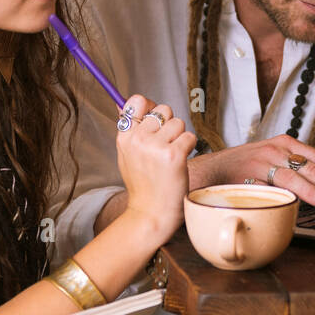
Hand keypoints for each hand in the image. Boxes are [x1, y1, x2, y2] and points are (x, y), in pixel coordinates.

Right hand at [114, 95, 193, 240]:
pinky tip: (180, 162)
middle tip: (166, 146)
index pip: (137, 100)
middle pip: (164, 109)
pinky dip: (189, 148)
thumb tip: (124, 103)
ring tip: (171, 157)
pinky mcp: (173, 155)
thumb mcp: (127, 155)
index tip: (156, 120)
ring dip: (180, 138)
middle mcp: (138, 139)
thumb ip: (130, 130)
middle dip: (169, 125)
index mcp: (125, 137)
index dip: (151, 106)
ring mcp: (155, 146)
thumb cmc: (143, 185)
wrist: (151, 213)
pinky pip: (190, 137)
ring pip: (179, 123)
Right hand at [191, 135, 314, 208]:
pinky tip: (299, 205)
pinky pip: (271, 189)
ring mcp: (262, 162)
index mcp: (285, 143)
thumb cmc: (245, 168)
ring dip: (314, 191)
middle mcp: (276, 149)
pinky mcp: (248, 177)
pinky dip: (286, 198)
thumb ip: (294, 169)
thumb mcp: (272, 160)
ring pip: (294, 177)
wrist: (210, 169)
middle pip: (311, 167)